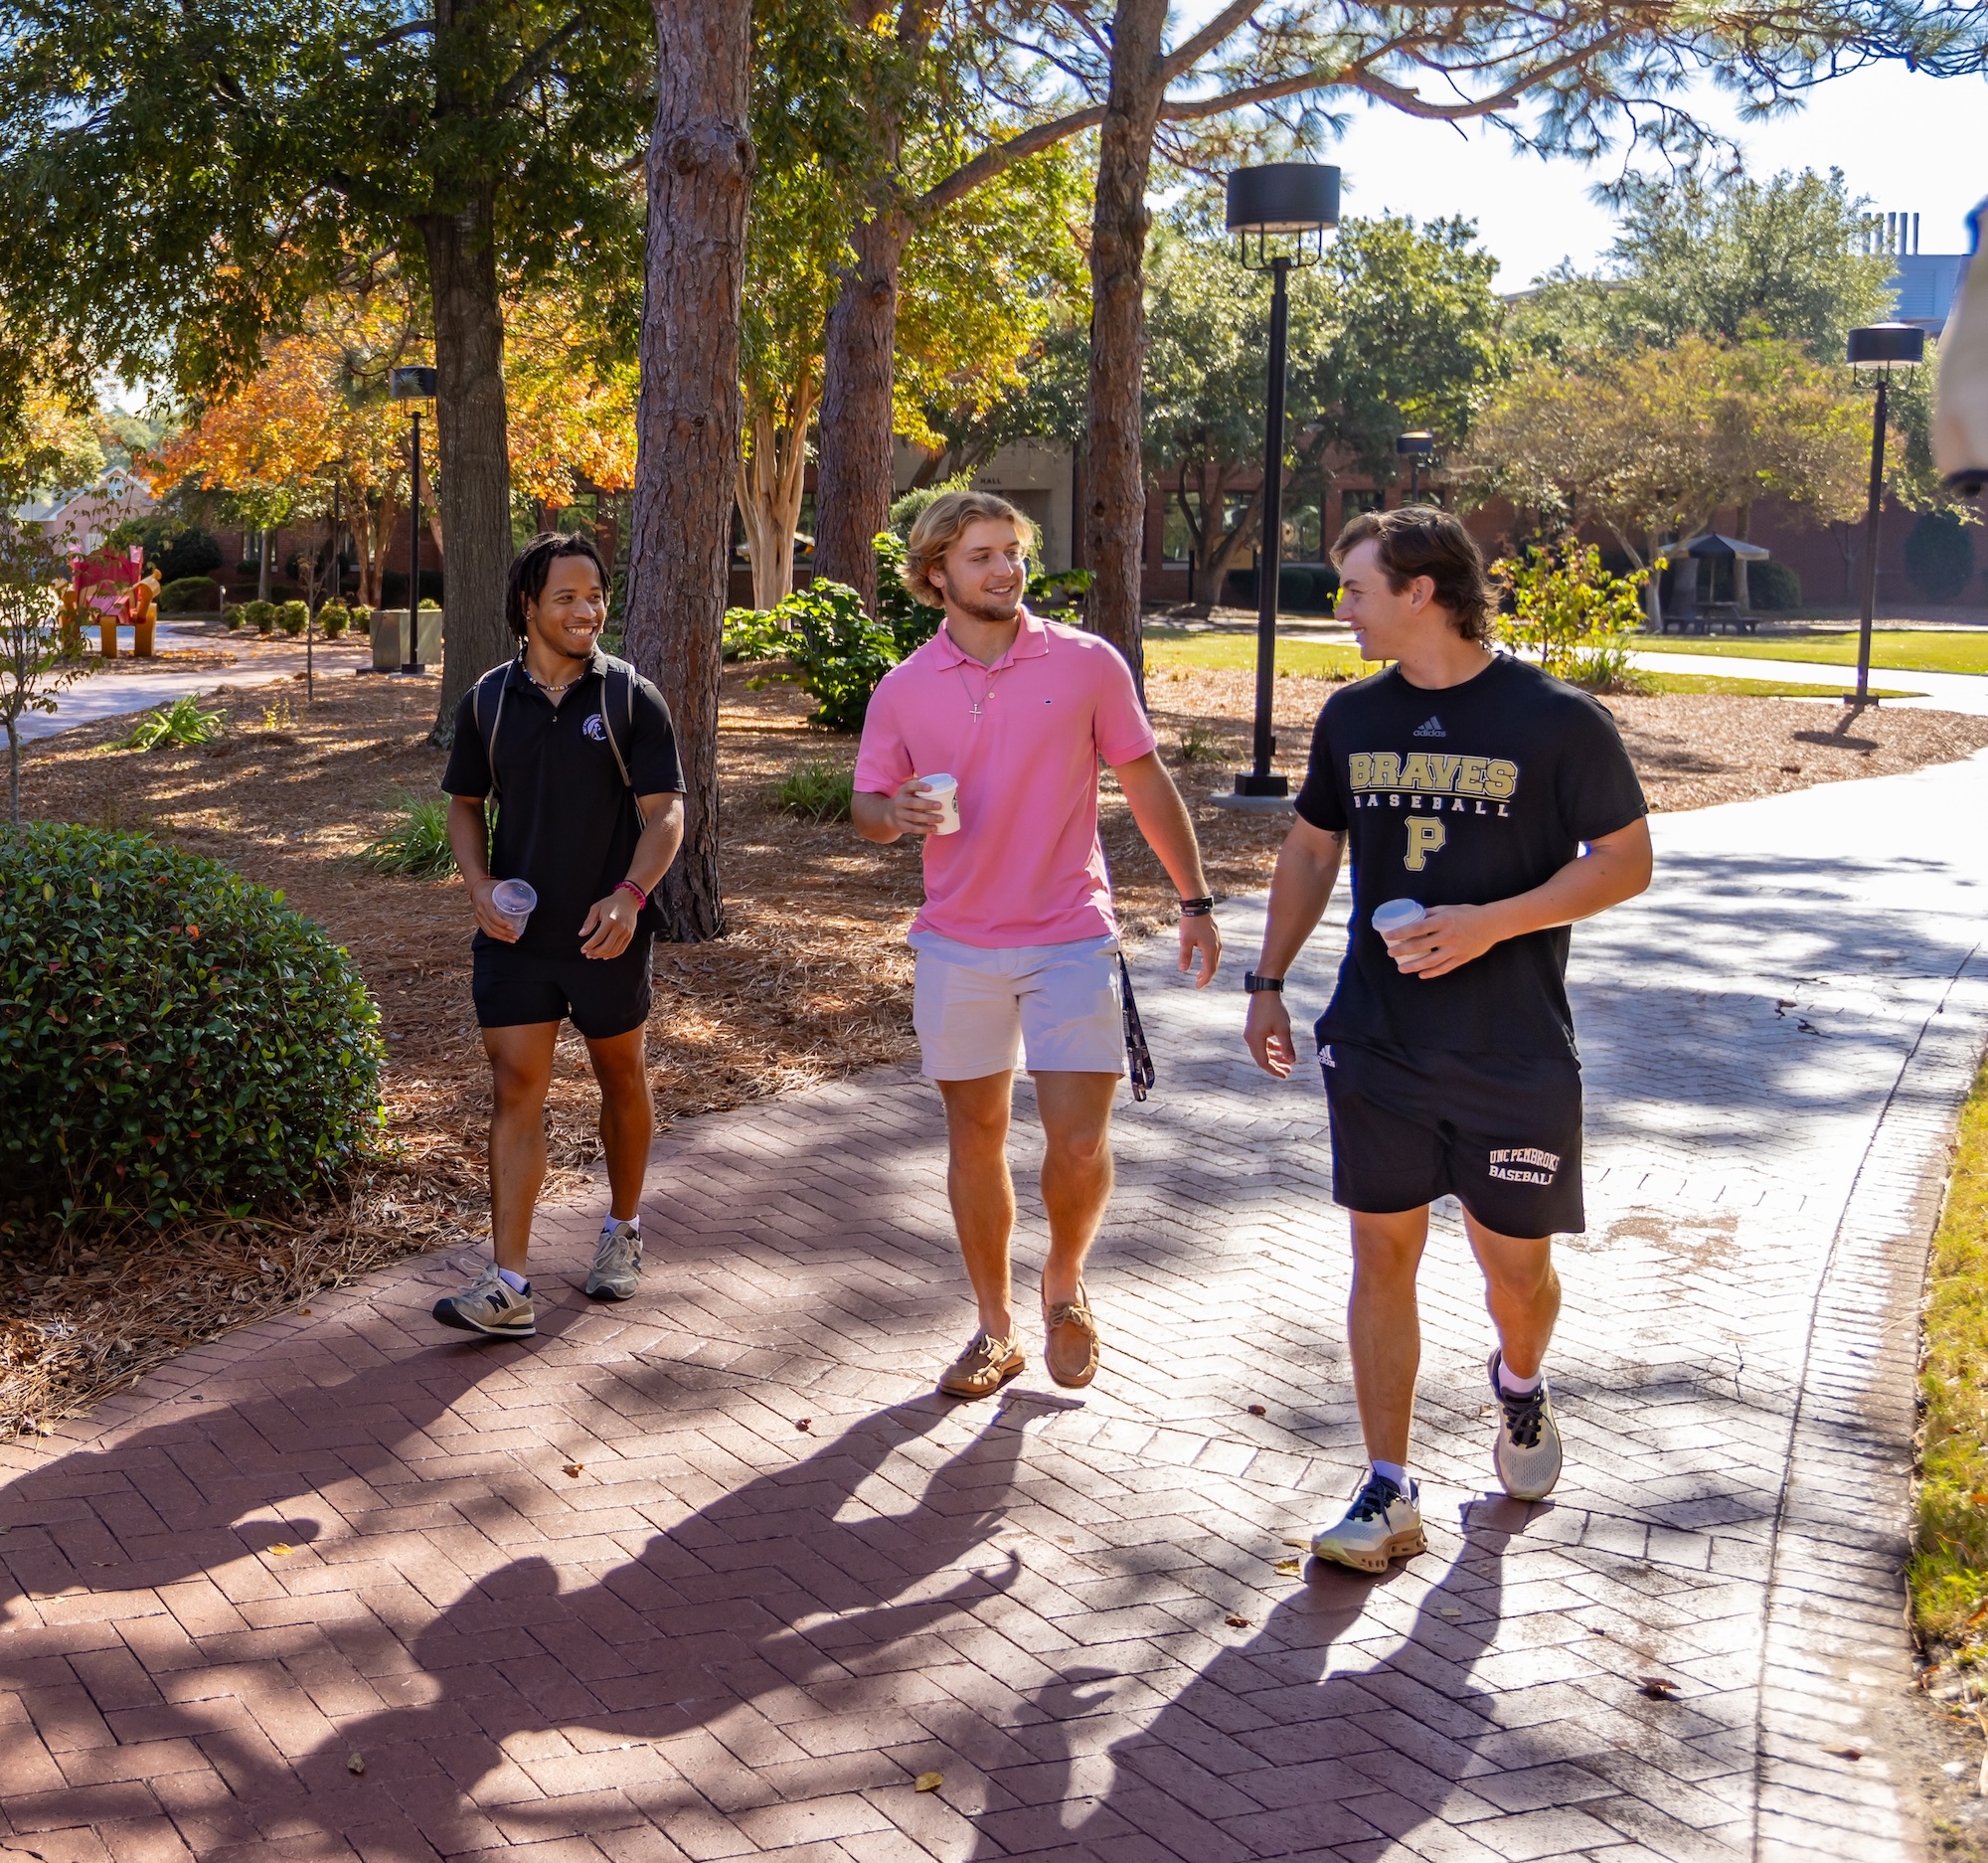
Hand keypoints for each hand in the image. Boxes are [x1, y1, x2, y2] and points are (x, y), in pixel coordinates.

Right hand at [469, 877, 519, 943]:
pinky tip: (505, 938)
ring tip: (512, 940)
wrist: (476, 886)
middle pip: (492, 926)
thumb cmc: (491, 886)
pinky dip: (496, 936)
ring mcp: (478, 916)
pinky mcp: (478, 920)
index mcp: (485, 902)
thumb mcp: (500, 885)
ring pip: (489, 931)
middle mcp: (480, 911)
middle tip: (516, 936)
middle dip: (505, 933)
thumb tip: (524, 901)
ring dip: (501, 937)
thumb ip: (511, 891)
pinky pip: (486, 931)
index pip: (493, 916)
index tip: (512, 926)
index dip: (502, 923)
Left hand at [579, 888, 640, 958]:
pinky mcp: (630, 935)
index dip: (589, 946)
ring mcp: (626, 932)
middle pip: (607, 946)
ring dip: (603, 955)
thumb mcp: (596, 908)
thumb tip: (581, 934)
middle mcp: (620, 927)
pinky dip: (612, 955)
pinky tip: (605, 955)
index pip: (598, 938)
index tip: (582, 950)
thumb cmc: (610, 903)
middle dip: (595, 953)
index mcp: (610, 920)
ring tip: (595, 955)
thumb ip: (589, 922)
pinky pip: (621, 949)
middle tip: (588, 955)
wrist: (628, 900)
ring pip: (614, 950)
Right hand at [888, 778, 945, 836]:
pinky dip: (925, 829)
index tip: (931, 788)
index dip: (919, 786)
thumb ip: (921, 786)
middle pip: (912, 803)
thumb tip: (942, 783)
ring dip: (928, 818)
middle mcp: (899, 802)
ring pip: (914, 817)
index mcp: (903, 791)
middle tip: (940, 805)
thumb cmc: (907, 800)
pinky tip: (934, 828)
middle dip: (926, 804)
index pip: (909, 786)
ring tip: (941, 818)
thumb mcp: (909, 791)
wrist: (890, 814)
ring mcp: (900, 815)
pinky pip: (913, 828)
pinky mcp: (902, 826)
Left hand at [1178, 912, 1220, 988]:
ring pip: (1215, 959)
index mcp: (1210, 949)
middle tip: (1198, 983)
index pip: (1209, 969)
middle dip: (1206, 976)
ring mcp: (1218, 941)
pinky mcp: (1215, 937)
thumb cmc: (1191, 922)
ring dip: (1208, 968)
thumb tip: (1183, 970)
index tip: (1198, 987)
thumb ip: (1185, 955)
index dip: (1205, 980)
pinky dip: (1209, 960)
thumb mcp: (1185, 940)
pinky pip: (1214, 953)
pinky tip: (1203, 961)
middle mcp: (1217, 946)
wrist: (1198, 907)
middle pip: (1214, 966)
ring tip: (1199, 975)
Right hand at [1245, 991, 1297, 1077]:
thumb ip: (1287, 1046)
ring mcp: (1251, 1033)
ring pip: (1262, 1050)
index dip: (1275, 1070)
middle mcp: (1250, 1038)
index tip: (1286, 1075)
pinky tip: (1281, 1047)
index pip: (1264, 1062)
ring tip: (1287, 1060)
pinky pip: (1262, 1043)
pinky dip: (1271, 1047)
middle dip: (1276, 1065)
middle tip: (1289, 1070)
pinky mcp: (1254, 1028)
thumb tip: (1292, 1061)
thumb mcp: (1283, 1029)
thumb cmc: (1274, 1009)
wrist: (1264, 990)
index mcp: (1255, 1040)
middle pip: (1262, 1058)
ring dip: (1274, 1056)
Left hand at [1384, 902, 1502, 979]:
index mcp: (1443, 921)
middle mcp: (1448, 935)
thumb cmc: (1468, 913)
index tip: (1388, 936)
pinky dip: (1432, 972)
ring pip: (1430, 961)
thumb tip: (1413, 916)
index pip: (1417, 928)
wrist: (1492, 924)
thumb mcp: (1448, 909)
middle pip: (1420, 946)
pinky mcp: (1462, 958)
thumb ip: (1431, 913)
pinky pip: (1444, 968)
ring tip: (1401, 968)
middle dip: (1402, 950)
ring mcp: (1455, 949)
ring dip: (1414, 966)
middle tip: (1390, 953)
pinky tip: (1421, 974)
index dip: (1401, 933)